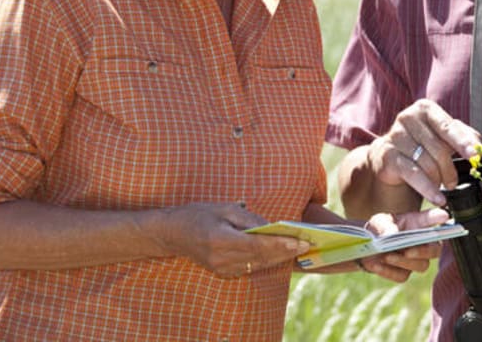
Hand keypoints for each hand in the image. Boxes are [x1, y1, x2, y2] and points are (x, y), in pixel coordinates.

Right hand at [156, 202, 309, 277]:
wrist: (173, 234)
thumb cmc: (199, 215)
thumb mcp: (224, 208)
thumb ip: (249, 219)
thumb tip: (272, 227)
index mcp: (221, 240)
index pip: (258, 245)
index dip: (281, 244)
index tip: (300, 241)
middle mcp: (222, 259)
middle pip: (262, 258)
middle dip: (286, 251)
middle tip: (308, 244)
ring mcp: (222, 269)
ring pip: (258, 265)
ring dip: (279, 257)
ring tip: (300, 248)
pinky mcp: (223, 273)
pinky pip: (250, 267)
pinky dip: (266, 260)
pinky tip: (281, 253)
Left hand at [357, 207, 450, 282]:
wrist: (365, 247)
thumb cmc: (379, 229)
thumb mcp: (380, 222)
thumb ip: (386, 226)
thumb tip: (392, 235)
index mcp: (419, 224)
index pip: (432, 219)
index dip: (439, 217)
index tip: (445, 215)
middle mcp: (423, 243)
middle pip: (436, 250)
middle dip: (424, 251)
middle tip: (408, 250)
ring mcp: (415, 260)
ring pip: (421, 266)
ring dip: (403, 261)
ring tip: (387, 256)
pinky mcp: (403, 274)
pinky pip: (401, 276)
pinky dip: (388, 271)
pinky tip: (376, 265)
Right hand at [367, 98, 481, 204]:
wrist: (389, 156)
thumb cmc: (422, 143)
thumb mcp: (443, 136)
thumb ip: (463, 136)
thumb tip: (479, 145)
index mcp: (425, 109)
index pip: (448, 127)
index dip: (463, 142)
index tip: (475, 155)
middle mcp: (408, 118)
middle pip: (438, 149)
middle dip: (450, 169)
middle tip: (453, 182)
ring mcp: (395, 136)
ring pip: (427, 163)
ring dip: (438, 179)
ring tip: (442, 186)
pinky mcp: (387, 155)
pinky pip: (414, 175)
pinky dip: (429, 189)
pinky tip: (438, 198)